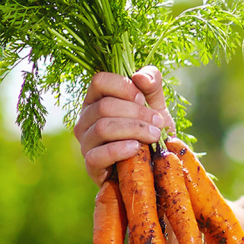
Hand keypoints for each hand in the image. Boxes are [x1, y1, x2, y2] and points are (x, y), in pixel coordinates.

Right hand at [75, 67, 175, 185]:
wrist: (157, 166)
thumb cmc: (153, 132)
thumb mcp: (156, 104)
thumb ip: (152, 84)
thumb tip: (140, 77)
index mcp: (97, 100)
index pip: (99, 81)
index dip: (124, 87)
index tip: (143, 98)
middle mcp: (86, 119)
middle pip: (104, 106)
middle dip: (137, 113)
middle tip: (158, 123)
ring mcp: (86, 143)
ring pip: (102, 128)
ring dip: (133, 130)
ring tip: (154, 136)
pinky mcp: (91, 166)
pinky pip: (97, 155)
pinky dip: (119, 150)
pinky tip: (136, 149)